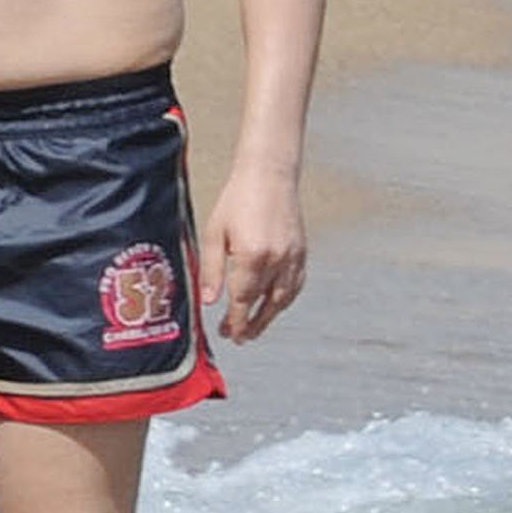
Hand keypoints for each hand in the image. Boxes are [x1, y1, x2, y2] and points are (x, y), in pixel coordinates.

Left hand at [198, 165, 305, 341]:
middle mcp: (277, 259)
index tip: (228, 334)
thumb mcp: (214, 233)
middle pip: (265, 304)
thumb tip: (209, 302)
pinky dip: (285, 299)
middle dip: (252, 325)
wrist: (268, 174)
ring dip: (269, 316)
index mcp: (252, 256)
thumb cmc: (237, 199)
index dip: (236, 321)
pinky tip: (274, 304)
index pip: (243, 300)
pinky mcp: (302, 251)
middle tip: (240, 337)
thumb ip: (212, 270)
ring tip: (255, 326)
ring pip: (284, 298)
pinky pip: (296, 284)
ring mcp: (293, 256)